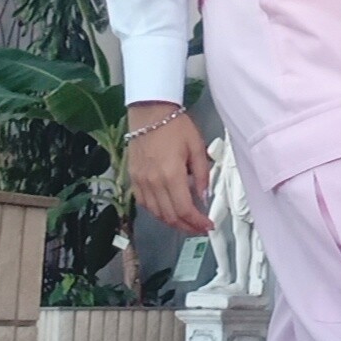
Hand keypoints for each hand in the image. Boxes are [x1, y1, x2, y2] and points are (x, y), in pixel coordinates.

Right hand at [127, 105, 214, 235]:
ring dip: (172, 223)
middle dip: (187, 227)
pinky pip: (144, 203)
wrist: (149, 111)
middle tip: (200, 228)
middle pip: (170, 216)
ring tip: (186, 223)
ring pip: (156, 213)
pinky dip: (157, 212)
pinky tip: (167, 211)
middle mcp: (153, 182)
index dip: (197, 222)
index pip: (184, 209)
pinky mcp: (133, 178)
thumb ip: (202, 174)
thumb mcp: (197, 146)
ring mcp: (141, 181)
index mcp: (171, 175)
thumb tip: (204, 196)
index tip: (208, 226)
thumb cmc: (176, 125)